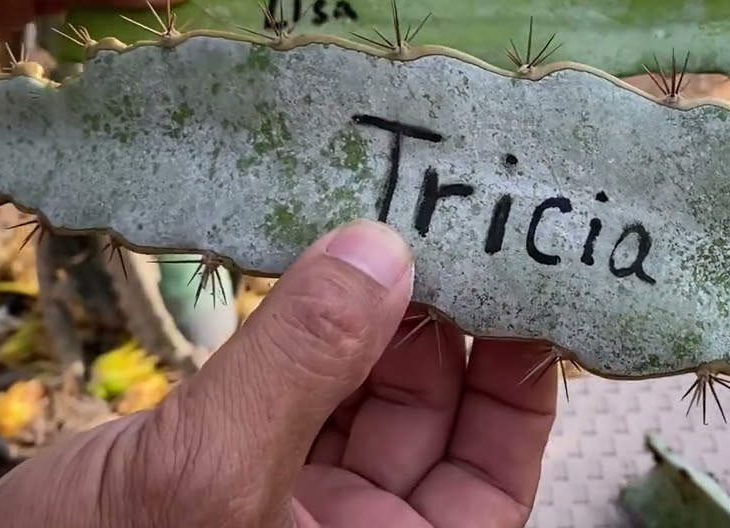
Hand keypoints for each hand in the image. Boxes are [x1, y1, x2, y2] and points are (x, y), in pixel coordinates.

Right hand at [0, 220, 557, 527]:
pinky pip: (295, 387)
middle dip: (437, 329)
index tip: (526, 292)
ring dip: (370, 316)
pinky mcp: (234, 469)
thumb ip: (298, 363)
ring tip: (380, 229)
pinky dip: (306, 329)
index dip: (519, 389)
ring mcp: (289, 508)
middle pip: (430, 425)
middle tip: (443, 229)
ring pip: (363, 396)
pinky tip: (313, 267)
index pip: (491, 479)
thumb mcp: (203, 475)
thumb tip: (382, 254)